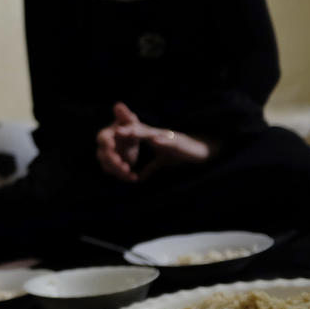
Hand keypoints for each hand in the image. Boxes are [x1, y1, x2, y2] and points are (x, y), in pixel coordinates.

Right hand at [95, 102, 142, 181]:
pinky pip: (116, 174)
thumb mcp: (130, 121)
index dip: (106, 143)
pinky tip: (134, 177)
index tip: (111, 146)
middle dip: (112, 160)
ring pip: (108, 167)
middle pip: (103, 155)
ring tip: (130, 172)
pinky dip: (124, 176)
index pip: (102, 139)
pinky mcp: (113, 167)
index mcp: (106, 135)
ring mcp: (107, 158)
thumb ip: (124, 115)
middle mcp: (103, 147)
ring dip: (118, 170)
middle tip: (121, 164)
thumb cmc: (129, 127)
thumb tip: (118, 105)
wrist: (132, 140)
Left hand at [96, 102, 211, 181]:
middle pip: (137, 131)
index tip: (108, 136)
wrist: (201, 151)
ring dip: (136, 132)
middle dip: (124, 130)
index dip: (121, 136)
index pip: (133, 135)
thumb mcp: (163, 161)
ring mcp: (167, 137)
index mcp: (152, 138)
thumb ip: (151, 167)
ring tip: (123, 131)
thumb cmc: (181, 154)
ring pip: (149, 133)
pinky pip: (168, 141)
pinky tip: (154, 141)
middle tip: (112, 130)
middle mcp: (157, 135)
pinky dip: (162, 141)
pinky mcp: (178, 142)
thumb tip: (140, 178)